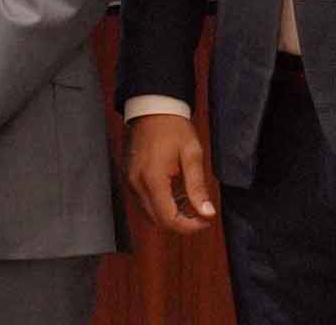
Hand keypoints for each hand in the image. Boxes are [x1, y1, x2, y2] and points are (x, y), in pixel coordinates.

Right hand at [125, 112, 218, 233]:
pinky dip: (160, 205)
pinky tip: (175, 193)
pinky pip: (143, 202)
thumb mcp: (192, 155)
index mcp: (152, 179)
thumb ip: (197, 187)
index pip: (168, 219)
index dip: (190, 227)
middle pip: (158, 221)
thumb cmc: (173, 128)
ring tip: (190, 202)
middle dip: (182, 223)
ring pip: (150, 214)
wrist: (151, 108)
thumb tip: (207, 213)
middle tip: (201, 213)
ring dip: (170, 215)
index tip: (206, 219)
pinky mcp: (129, 177)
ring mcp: (130, 181)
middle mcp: (136, 184)